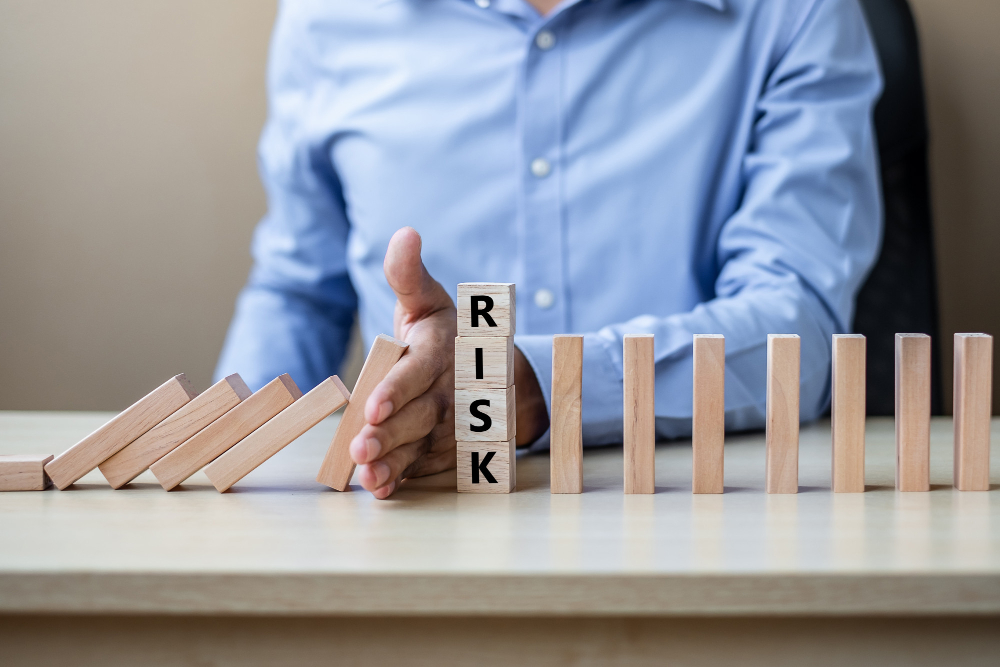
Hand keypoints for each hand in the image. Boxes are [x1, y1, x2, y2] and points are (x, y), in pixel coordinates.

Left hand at [350, 227, 549, 498]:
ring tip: (367, 475)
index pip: (416, 373)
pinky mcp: (442, 449)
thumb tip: (405, 234)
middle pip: (417, 416)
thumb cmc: (448, 334)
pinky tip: (380, 489)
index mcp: (438, 354)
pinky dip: (402, 478)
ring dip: (393, 462)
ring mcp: (447, 425)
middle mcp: (446, 392)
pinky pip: (422, 466)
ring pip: (419, 446)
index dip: (396, 390)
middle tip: (361, 447)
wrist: (493, 374)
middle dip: (390, 434)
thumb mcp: (429, 301)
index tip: (375, 407)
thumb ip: (408, 275)